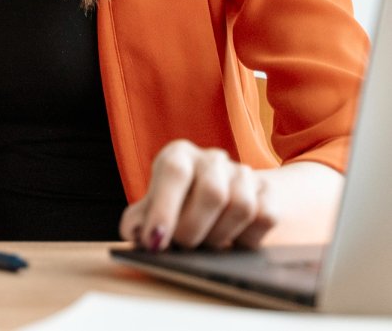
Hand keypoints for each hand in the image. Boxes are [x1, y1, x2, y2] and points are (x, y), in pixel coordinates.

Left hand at [120, 140, 277, 250]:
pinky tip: (231, 240)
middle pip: (212, 193)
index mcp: (179, 154)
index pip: (174, 173)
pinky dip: (247, 237)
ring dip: (221, 235)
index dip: (164, 209)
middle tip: (183, 245)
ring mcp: (243, 174)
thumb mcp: (154, 204)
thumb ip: (140, 217)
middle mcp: (212, 159)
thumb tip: (133, 231)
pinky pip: (265, 218)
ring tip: (207, 243)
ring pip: (241, 207)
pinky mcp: (268, 192)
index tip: (155, 241)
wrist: (221, 194)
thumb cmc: (178, 202)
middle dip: (194, 229)